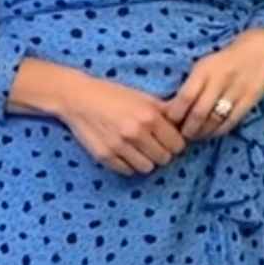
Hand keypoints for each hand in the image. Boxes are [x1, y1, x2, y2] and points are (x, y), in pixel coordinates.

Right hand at [58, 74, 187, 176]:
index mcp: (148, 116)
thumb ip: (163, 109)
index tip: (169, 139)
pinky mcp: (105, 156)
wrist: (78, 97)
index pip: (177, 144)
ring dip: (146, 160)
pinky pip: (127, 171)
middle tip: (154, 144)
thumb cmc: (111, 93)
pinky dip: (129, 164)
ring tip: (139, 149)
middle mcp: (135, 133)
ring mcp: (119, 146)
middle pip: (164, 158)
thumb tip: (184, 121)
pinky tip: (125, 152)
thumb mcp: (141, 95)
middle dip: (162, 152)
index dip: (175, 143)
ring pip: (147, 168)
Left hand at [159, 28, 263, 141]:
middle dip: (187, 128)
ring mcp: (236, 91)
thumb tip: (171, 108)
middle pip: (199, 112)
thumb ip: (190, 85)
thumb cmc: (224, 60)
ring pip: (215, 120)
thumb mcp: (204, 65)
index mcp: (204, 70)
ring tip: (194, 137)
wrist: (259, 50)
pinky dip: (218, 131)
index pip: (186, 96)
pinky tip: (211, 133)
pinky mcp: (249, 100)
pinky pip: (231, 122)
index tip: (168, 123)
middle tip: (180, 136)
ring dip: (202, 133)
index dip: (175, 113)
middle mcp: (220, 80)